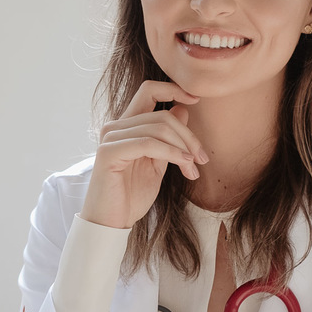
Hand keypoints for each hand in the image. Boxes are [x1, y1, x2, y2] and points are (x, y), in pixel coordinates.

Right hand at [80, 80, 206, 229]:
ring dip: (183, 148)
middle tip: (202, 158)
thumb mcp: (158, 163)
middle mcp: (115, 127)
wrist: (112, 223)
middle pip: (162, 114)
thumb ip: (168, 138)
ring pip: (158, 127)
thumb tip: (182, 109)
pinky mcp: (108, 152)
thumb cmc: (132, 196)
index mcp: (126, 126)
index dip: (174, 89)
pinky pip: (148, 143)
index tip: (196, 99)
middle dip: (188, 136)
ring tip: (193, 169)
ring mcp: (110, 138)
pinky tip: (184, 165)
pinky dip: (171, 152)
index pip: (149, 91)